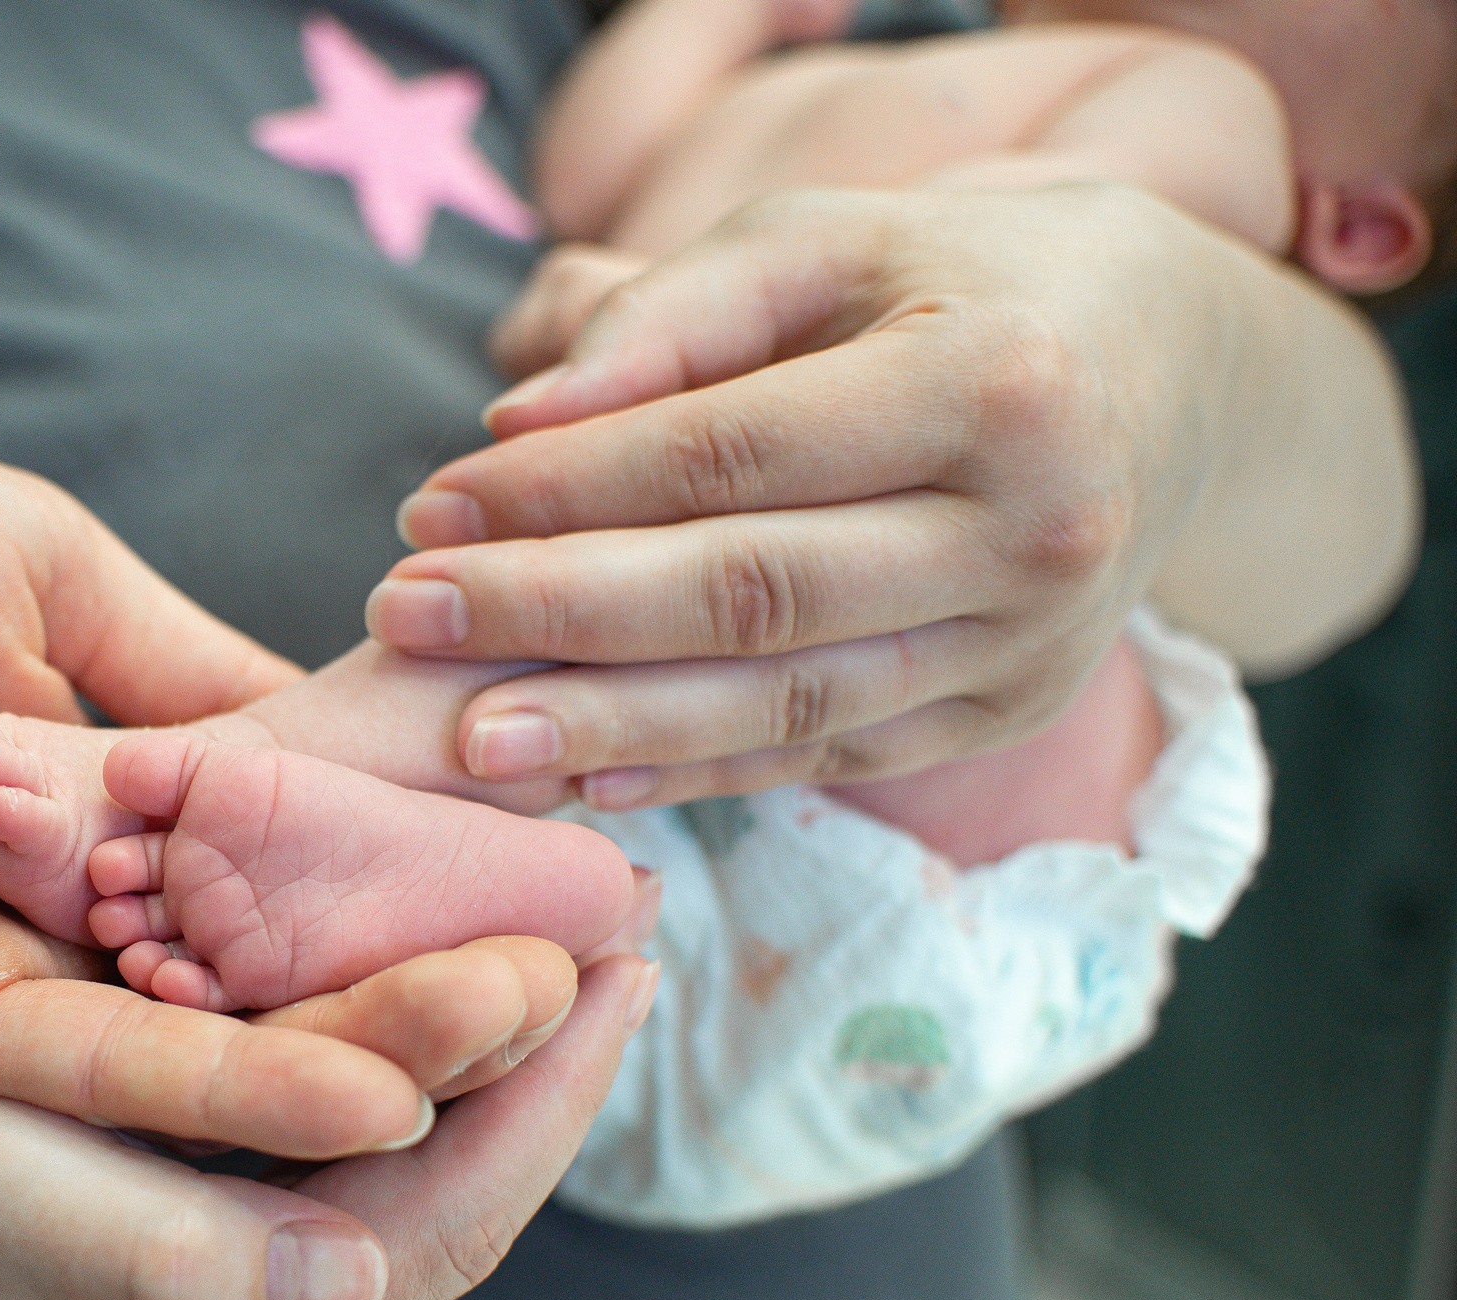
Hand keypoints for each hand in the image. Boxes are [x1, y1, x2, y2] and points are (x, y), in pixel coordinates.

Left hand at [0, 419, 490, 1155]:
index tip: (547, 884)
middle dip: (413, 982)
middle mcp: (44, 910)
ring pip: (194, 1040)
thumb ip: (189, 675)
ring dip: (356, 1055)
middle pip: (256, 970)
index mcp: (80, 802)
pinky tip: (366, 1103)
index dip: (405, 877)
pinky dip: (227, 1085)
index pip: (274, 861)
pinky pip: (89, 1064)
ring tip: (523, 1059)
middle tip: (583, 991)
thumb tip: (340, 724)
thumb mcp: (48, 578)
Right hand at [0, 951, 659, 1299]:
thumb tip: (351, 1278)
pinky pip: (402, 1170)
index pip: (441, 1216)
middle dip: (554, 1056)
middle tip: (634, 914)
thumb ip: (162, 1259)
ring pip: (447, 1182)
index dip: (536, 1082)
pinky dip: (450, 1072)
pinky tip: (491, 988)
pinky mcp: (297, 1291)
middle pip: (466, 1200)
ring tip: (588, 933)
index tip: (611, 951)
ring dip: (520, 1060)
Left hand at [366, 186, 1417, 807]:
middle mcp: (1033, 531)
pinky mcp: (1000, 715)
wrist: (1173, 378)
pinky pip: (826, 758)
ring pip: (785, 706)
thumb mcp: (832, 247)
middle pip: (748, 594)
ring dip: (608, 725)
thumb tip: (516, 424)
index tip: (427, 507)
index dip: (564, 490)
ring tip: (465, 735)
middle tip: (404, 621)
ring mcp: (1027, 645)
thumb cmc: (960, 286)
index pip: (730, 455)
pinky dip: (696, 771)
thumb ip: (675, 316)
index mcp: (995, 383)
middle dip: (553, 613)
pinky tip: (580, 774)